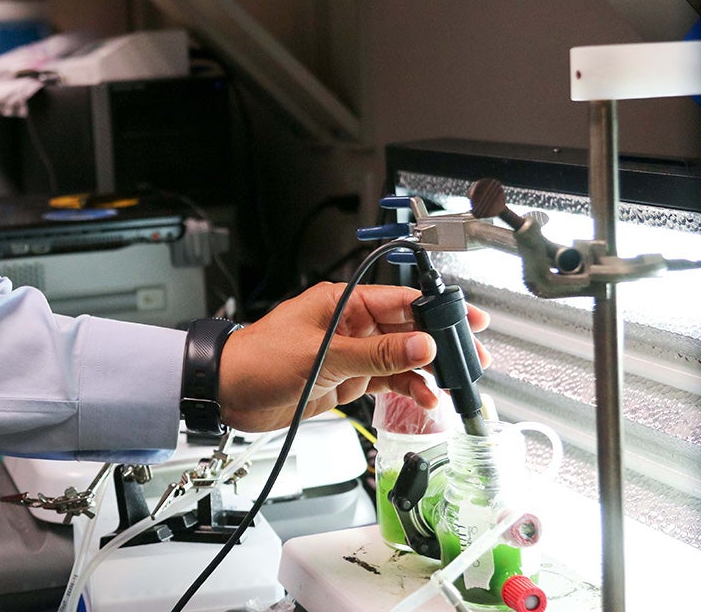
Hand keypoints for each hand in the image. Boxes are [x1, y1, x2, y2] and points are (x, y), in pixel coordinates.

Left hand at [217, 282, 489, 432]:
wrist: (227, 392)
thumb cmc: (258, 359)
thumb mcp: (322, 355)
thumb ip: (376, 354)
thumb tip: (422, 346)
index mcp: (342, 303)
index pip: (400, 300)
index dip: (437, 310)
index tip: (467, 321)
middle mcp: (348, 324)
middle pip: (406, 330)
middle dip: (440, 344)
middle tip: (472, 358)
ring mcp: (348, 352)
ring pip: (399, 358)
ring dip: (426, 371)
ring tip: (453, 385)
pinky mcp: (344, 378)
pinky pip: (384, 380)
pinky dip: (406, 389)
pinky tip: (425, 400)